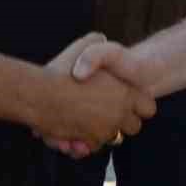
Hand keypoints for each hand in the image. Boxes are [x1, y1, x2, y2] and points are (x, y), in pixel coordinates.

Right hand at [35, 33, 155, 155]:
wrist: (37, 95)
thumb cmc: (61, 72)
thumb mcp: (85, 45)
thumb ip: (97, 42)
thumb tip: (101, 38)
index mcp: (125, 94)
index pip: (148, 108)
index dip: (139, 104)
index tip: (128, 101)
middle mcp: (118, 115)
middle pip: (133, 127)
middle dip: (122, 122)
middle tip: (107, 111)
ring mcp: (104, 131)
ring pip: (112, 138)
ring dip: (103, 132)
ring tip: (88, 119)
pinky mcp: (87, 143)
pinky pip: (94, 147)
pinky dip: (87, 143)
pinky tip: (76, 131)